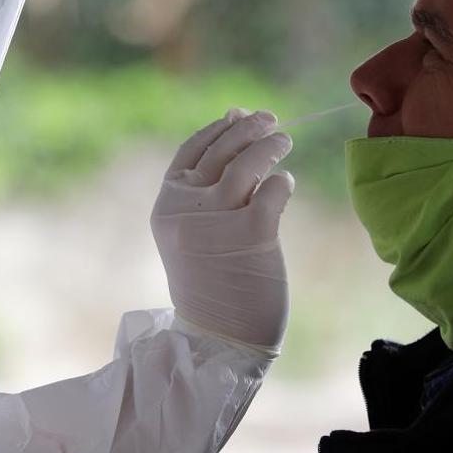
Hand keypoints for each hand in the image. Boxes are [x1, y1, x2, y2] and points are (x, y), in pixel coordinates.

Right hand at [151, 110, 293, 352]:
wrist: (219, 338)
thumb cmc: (213, 282)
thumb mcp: (197, 231)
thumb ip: (208, 187)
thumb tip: (232, 122)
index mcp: (167, 206)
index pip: (191, 150)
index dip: (218, 128)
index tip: (240, 114)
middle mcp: (187, 210)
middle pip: (222, 151)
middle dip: (248, 129)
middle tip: (271, 121)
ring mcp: (218, 222)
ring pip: (247, 164)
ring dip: (270, 146)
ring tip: (284, 140)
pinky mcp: (251, 234)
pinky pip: (272, 191)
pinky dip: (282, 181)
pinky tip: (285, 182)